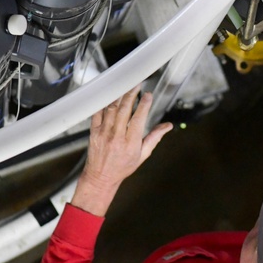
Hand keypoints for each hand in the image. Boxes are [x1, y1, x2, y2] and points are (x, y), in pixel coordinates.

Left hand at [72, 87, 172, 215]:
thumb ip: (154, 137)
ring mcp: (103, 133)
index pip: (138, 119)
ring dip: (119, 97)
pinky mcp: (94, 132)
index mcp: (130, 143)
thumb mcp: (143, 155)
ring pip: (111, 109)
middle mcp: (116, 137)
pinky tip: (110, 97)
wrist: (100, 176)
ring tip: (125, 88)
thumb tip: (168, 126)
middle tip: (137, 85)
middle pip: (124, 110)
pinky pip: (98, 113)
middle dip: (131, 95)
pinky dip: (104, 103)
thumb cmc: (123, 167)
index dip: (144, 105)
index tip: (148, 94)